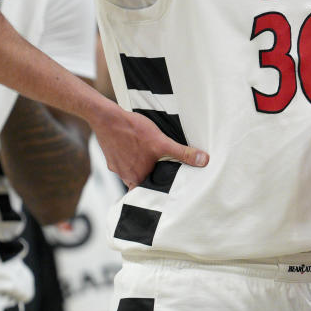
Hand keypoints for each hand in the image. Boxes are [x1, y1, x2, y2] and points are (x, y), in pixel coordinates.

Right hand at [92, 107, 207, 187]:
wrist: (108, 118)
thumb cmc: (133, 131)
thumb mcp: (162, 142)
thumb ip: (182, 153)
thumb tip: (202, 160)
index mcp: (137, 178)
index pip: (150, 192)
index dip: (159, 190)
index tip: (168, 187)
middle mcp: (125, 176)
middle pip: (142, 181)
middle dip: (153, 175)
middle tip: (164, 168)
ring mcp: (117, 166)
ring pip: (133, 171)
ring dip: (142, 165)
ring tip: (152, 157)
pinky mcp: (111, 157)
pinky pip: (124, 161)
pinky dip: (132, 156)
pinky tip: (138, 147)